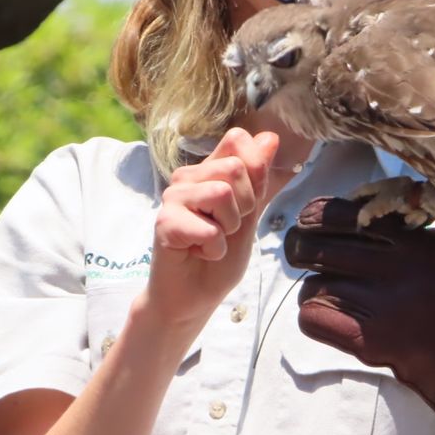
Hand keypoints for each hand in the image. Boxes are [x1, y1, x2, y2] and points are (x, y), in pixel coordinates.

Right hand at [145, 128, 278, 330]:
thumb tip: (270, 137)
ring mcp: (173, 198)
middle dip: (244, 206)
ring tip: (212, 240)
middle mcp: (187, 178)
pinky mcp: (165, 222)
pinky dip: (215, 249)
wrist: (194, 298)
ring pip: (222, 193)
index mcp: (208, 170)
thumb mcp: (250, 216)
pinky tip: (199, 253)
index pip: (237, 139)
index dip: (254, 171)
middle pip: (235, 167)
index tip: (246, 204)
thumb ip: (258, 179)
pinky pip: (209, 229)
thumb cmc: (219, 257)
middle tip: (226, 228)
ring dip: (228, 228)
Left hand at [283, 196, 434, 434]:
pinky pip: (312, 318)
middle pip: (314, 248)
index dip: (313, 217)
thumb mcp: (429, 251)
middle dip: (299, 250)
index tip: (308, 222)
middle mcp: (396, 268)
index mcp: (410, 241)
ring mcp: (381, 305)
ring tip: (329, 294)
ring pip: (312, 285)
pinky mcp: (368, 338)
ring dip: (312, 290)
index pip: (339, 215)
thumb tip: (331, 212)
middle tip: (299, 254)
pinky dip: (313, 318)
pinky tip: (328, 318)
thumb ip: (391, 231)